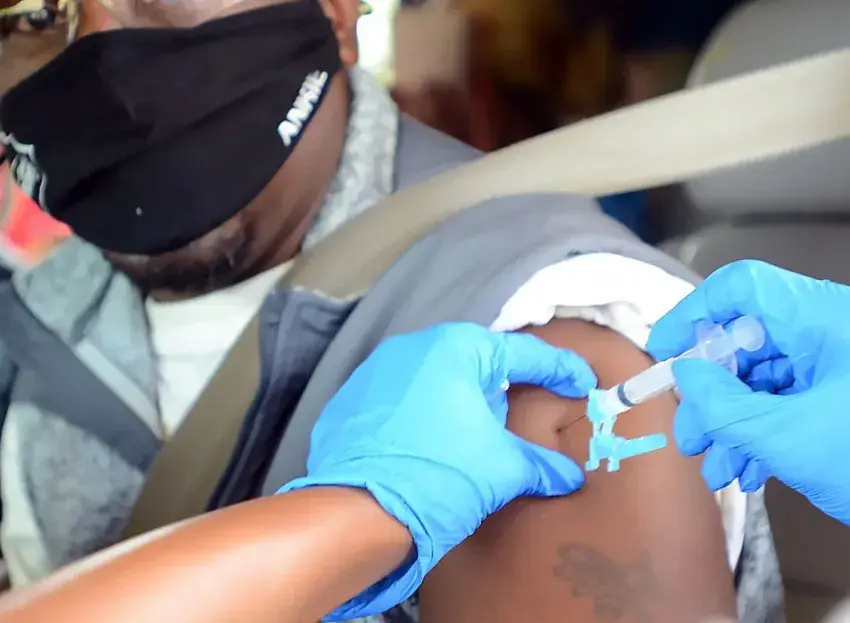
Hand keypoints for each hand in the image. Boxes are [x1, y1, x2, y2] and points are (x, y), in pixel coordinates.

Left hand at [279, 323, 596, 618]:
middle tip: (526, 413)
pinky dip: (425, 418)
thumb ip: (541, 465)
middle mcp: (412, 348)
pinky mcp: (351, 402)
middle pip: (475, 363)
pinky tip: (434, 447)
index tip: (581, 384)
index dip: (559, 369)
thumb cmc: (438, 476)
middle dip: (503, 388)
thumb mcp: (502, 469)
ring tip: (477, 439)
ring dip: (461, 404)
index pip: (522, 353)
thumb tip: (569, 477)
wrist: (357, 513)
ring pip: (436, 380)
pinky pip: (402, 401)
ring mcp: (375, 372)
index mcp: (455, 348)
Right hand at [647, 260, 849, 523]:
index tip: (665, 350)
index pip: (741, 288)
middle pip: (745, 341)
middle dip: (709, 393)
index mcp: (820, 320)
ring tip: (716, 466)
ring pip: (761, 379)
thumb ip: (723, 404)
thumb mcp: (788, 436)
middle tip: (689, 432)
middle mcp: (827, 333)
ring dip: (730, 424)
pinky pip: (784, 401)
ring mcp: (836, 366)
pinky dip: (758, 433)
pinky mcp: (841, 396)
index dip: (693, 313)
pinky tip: (747, 468)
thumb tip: (685, 375)